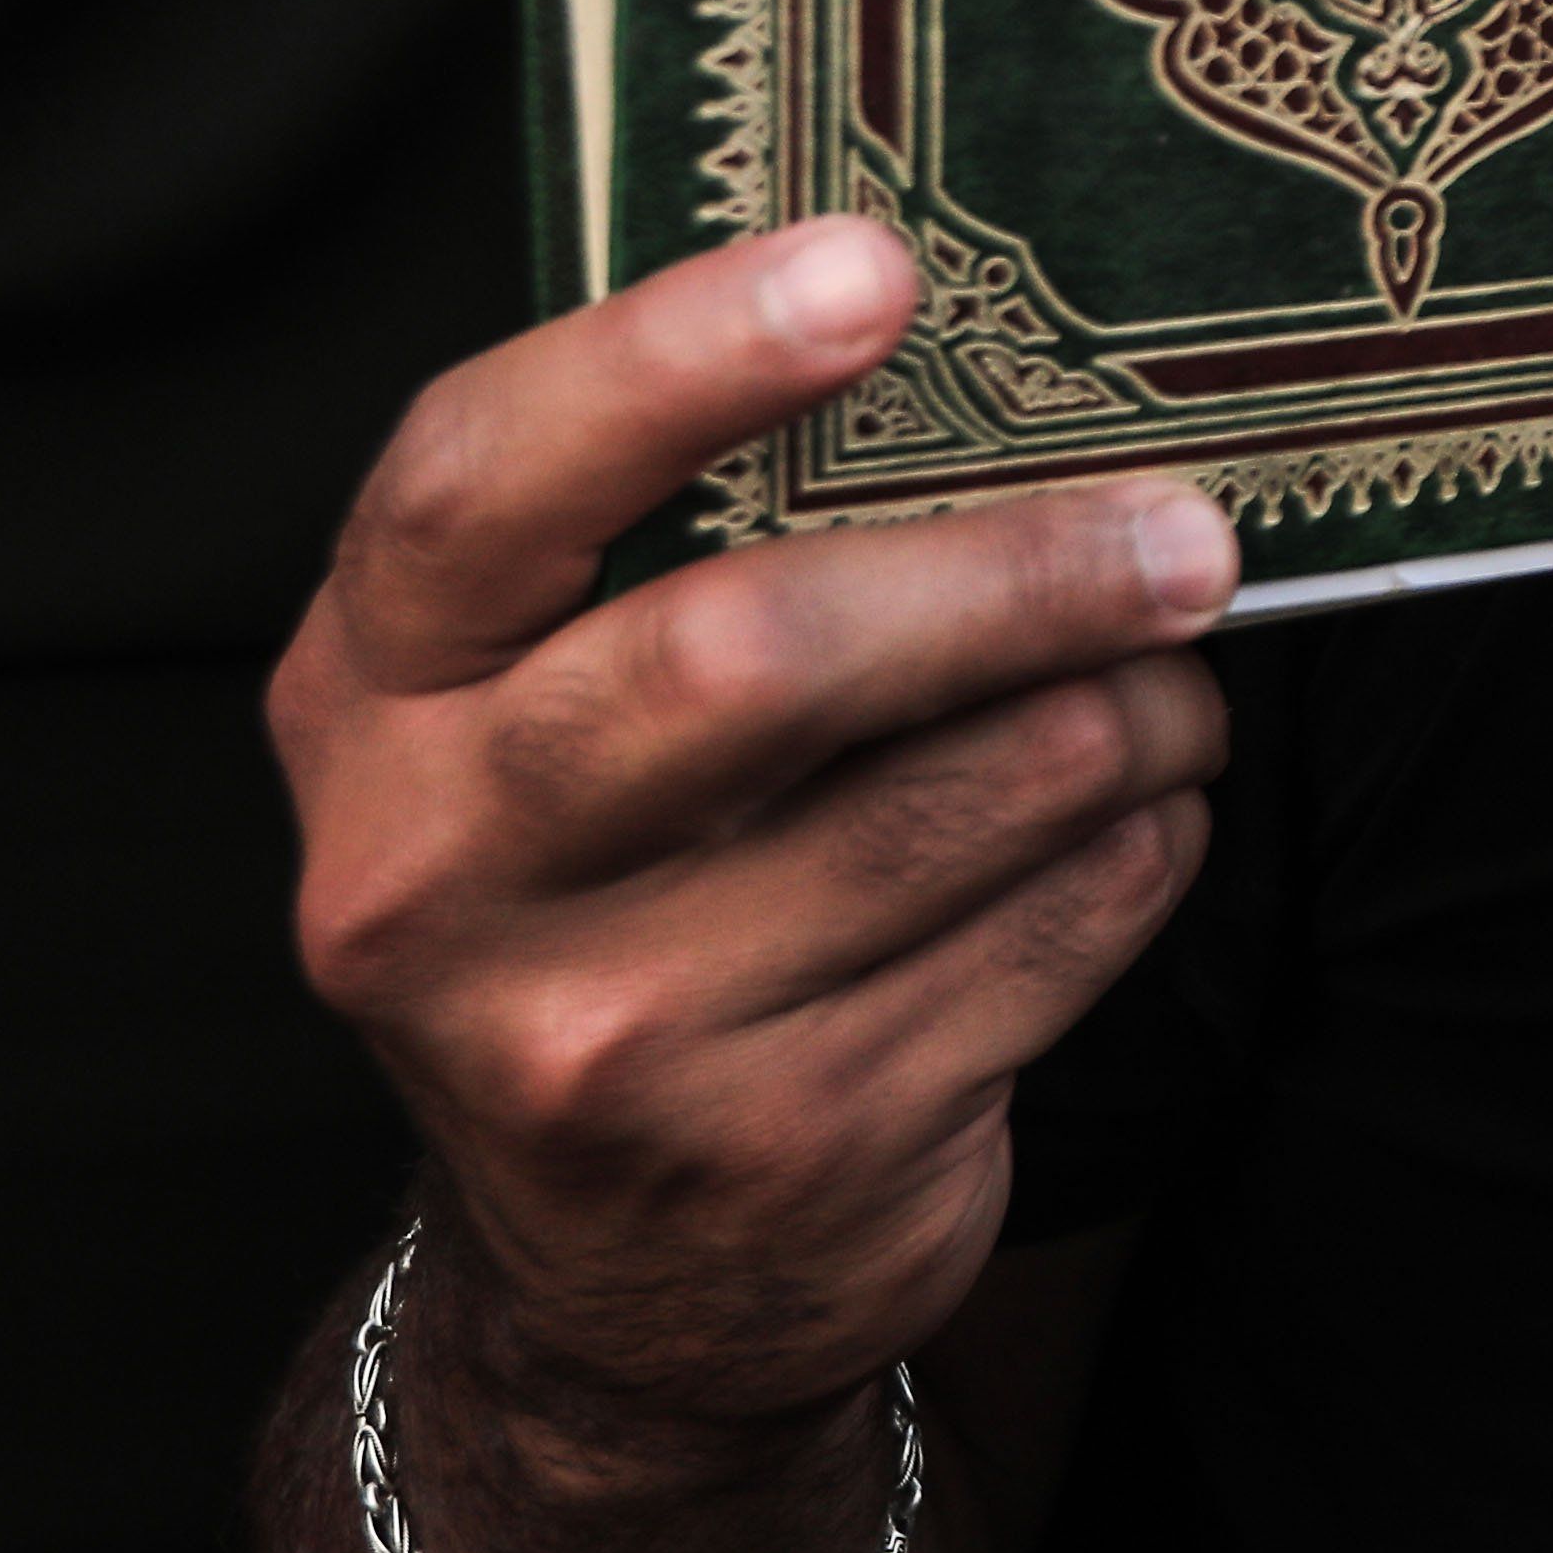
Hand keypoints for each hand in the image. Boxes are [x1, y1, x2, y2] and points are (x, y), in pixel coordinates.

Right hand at [272, 224, 1238, 1448]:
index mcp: (368, 706)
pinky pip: (1044, 933)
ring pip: (952, 802)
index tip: (875, 265)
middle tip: (1184, 532)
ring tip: (1171, 674)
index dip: (674, 359)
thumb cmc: (612, 899)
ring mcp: (603, 1038)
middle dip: (1006, 571)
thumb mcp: (541, 721)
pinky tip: (1137, 815)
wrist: (617, 1287)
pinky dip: (1137, 848)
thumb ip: (659, 548)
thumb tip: (963, 348)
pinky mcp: (786, 1149)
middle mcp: (439, 876)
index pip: (478, 484)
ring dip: (1122, 717)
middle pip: (745, 657)